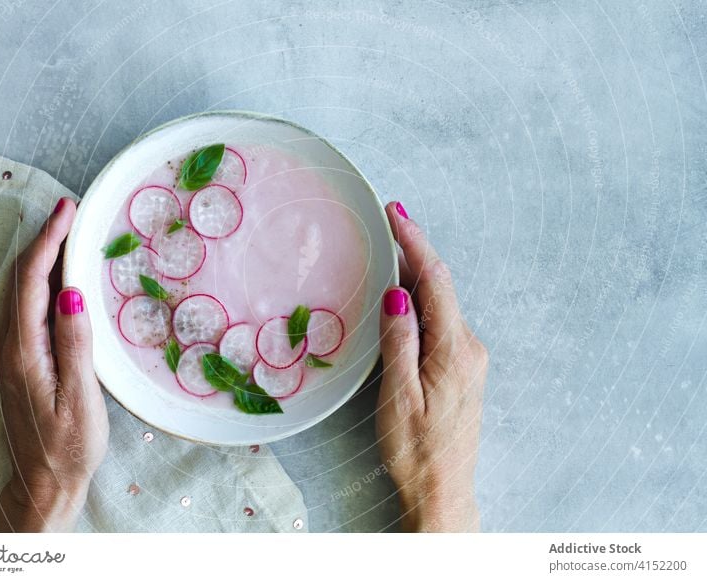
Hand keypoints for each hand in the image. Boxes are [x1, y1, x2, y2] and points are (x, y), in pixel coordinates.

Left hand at [0, 198, 108, 531]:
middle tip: (71, 211)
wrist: (46, 482)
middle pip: (21, 280)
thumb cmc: (70, 446)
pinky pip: (28, 308)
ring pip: (22, 291)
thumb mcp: (81, 397)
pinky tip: (62, 278)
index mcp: (25, 351)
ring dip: (43, 258)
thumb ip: (75, 343)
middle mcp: (11, 347)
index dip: (48, 241)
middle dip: (44, 240)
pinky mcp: (21, 361)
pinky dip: (43, 282)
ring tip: (69, 233)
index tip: (68, 211)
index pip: (31, 282)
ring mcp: (13, 354)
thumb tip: (72, 291)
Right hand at [376, 201, 487, 531]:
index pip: (435, 281)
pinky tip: (404, 293)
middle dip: (414, 249)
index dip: (415, 242)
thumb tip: (398, 294)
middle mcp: (469, 347)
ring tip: (390, 247)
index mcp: (454, 351)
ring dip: (416, 272)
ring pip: (441, 301)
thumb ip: (400, 341)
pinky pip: (441, 320)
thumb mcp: (399, 396)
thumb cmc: (416, 450)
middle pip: (440, 285)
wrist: (444, 490)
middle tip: (388, 220)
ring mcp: (468, 357)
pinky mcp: (462, 367)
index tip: (396, 212)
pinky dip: (421, 298)